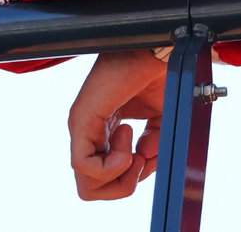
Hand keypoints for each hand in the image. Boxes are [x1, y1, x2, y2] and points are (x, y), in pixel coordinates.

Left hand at [68, 49, 166, 200]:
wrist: (154, 51)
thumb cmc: (154, 77)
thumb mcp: (158, 122)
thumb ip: (151, 148)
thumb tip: (142, 161)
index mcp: (102, 132)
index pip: (103, 178)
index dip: (131, 178)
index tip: (147, 153)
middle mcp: (87, 132)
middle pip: (91, 189)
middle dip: (123, 185)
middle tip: (139, 156)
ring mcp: (81, 127)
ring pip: (86, 185)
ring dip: (121, 173)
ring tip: (133, 139)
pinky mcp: (81, 120)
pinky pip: (84, 166)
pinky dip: (113, 165)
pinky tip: (128, 137)